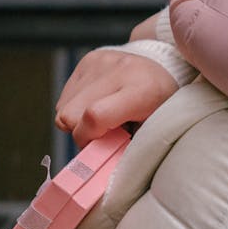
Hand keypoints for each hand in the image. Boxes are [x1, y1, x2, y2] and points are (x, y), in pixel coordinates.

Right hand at [55, 48, 178, 146]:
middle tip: (103, 134)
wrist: (164, 66)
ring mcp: (101, 62)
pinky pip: (66, 95)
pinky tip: (97, 101)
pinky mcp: (88, 59)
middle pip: (70, 114)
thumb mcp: (152, 129)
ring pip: (63, 107)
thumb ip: (126, 148)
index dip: (88, 138)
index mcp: (142, 90)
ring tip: (104, 115)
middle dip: (81, 132)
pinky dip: (76, 105)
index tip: (98, 147)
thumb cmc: (161, 106)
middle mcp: (119, 70)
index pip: (95, 116)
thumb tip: (99, 168)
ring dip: (77, 119)